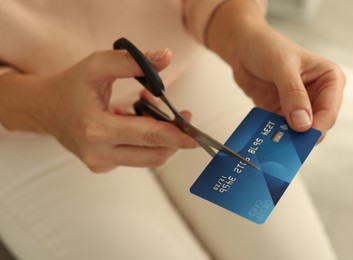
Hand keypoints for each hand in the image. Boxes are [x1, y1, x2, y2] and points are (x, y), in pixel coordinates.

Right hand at [0, 49, 196, 171]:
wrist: (45, 109)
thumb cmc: (70, 86)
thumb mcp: (97, 65)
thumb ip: (132, 61)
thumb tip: (166, 58)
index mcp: (96, 129)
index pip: (147, 137)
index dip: (176, 136)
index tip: (195, 137)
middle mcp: (99, 153)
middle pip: (153, 155)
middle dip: (173, 138)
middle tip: (180, 116)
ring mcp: (100, 163)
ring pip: (147, 158)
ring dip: (158, 136)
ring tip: (146, 107)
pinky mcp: (102, 166)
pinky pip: (135, 157)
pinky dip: (143, 140)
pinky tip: (134, 119)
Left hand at [230, 27, 345, 136]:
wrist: (243, 47)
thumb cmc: (266, 47)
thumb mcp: (282, 66)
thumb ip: (293, 93)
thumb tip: (302, 122)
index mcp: (329, 79)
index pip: (329, 110)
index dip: (317, 126)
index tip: (301, 135)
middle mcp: (318, 94)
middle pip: (317, 125)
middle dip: (302, 135)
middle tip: (286, 142)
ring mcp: (300, 106)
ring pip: (300, 132)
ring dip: (287, 138)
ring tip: (274, 140)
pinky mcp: (282, 113)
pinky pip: (281, 130)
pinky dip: (274, 134)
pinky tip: (264, 136)